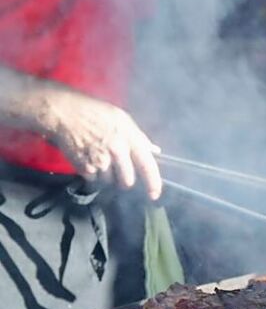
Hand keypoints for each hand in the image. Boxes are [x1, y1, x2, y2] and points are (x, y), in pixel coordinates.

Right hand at [33, 88, 162, 200]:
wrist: (66, 115)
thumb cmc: (97, 114)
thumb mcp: (123, 120)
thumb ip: (140, 138)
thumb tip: (154, 151)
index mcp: (130, 138)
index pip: (147, 165)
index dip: (153, 183)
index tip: (154, 194)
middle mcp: (117, 152)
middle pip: (127, 181)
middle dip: (125, 179)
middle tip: (119, 169)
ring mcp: (100, 162)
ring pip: (110, 182)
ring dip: (108, 176)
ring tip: (101, 158)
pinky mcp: (84, 168)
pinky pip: (94, 180)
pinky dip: (94, 175)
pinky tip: (90, 159)